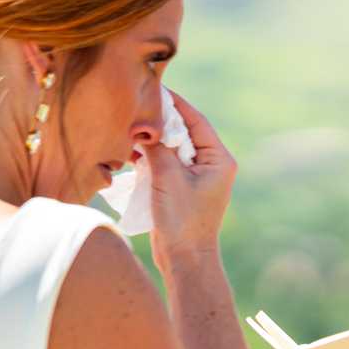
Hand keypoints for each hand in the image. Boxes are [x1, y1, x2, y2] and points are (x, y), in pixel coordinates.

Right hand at [147, 92, 234, 262]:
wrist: (184, 259)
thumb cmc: (183, 220)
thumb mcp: (167, 178)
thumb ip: (157, 148)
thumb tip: (145, 125)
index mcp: (218, 159)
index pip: (195, 121)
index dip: (175, 104)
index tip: (155, 89)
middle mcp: (211, 164)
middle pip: (183, 132)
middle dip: (159, 122)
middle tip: (137, 107)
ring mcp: (196, 177)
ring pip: (171, 148)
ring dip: (152, 142)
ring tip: (129, 131)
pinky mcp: (181, 188)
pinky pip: (165, 164)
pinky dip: (149, 158)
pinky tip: (130, 153)